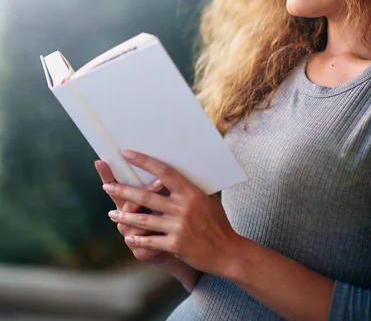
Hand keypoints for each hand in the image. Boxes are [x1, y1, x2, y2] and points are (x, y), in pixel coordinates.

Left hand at [102, 151, 238, 274]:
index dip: (144, 161)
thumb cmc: (217, 222)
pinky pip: (150, 240)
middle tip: (107, 186)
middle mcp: (183, 207)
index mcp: (191, 192)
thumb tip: (174, 172)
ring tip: (111, 215)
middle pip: (146, 196)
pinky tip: (128, 238)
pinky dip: (138, 240)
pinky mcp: (175, 245)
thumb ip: (192, 187)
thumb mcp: (208, 199)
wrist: (227, 252)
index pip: (163, 172)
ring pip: (143, 220)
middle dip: (123, 191)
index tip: (127, 154)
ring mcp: (178, 226)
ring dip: (124, 217)